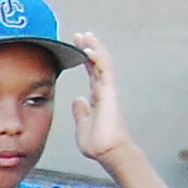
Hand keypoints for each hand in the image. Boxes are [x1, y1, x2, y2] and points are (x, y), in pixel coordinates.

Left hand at [67, 31, 134, 164]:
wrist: (108, 153)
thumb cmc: (98, 144)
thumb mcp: (83, 125)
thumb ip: (81, 112)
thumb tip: (77, 101)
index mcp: (98, 98)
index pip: (92, 73)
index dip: (86, 59)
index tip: (78, 47)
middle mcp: (104, 92)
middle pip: (98, 64)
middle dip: (90, 48)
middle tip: (80, 35)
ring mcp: (109, 91)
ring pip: (104, 64)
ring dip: (94, 48)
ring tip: (85, 35)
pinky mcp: (110, 94)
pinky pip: (105, 72)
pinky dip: (97, 60)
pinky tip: (89, 50)